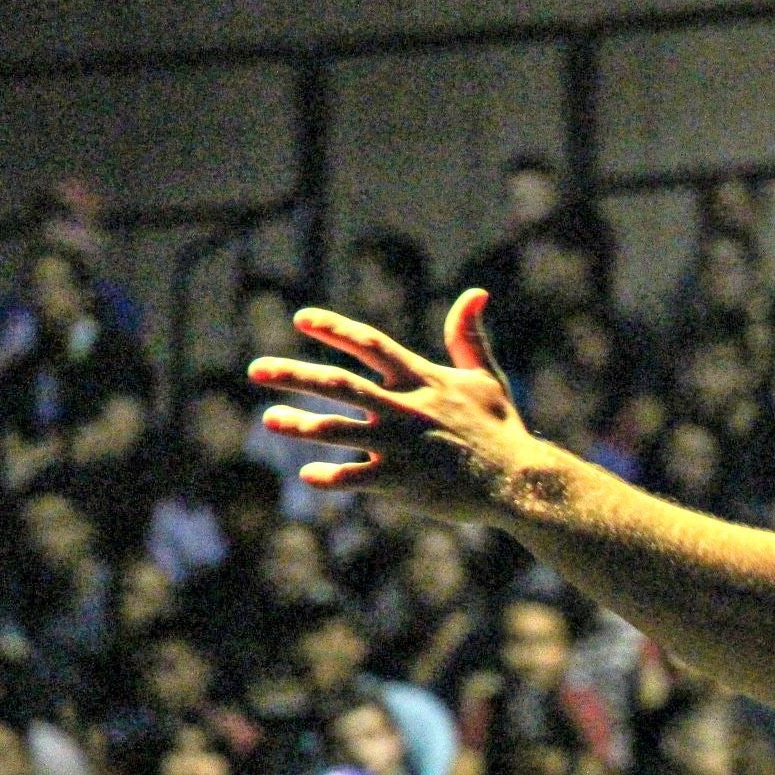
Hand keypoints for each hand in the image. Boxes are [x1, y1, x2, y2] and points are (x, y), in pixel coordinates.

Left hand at [249, 289, 540, 525]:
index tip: (301, 317)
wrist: (519, 481)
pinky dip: (330, 477)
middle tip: (255, 368)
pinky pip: (354, 478)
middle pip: (339, 384)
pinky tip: (308, 475)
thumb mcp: (486, 378)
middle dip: (294, 374)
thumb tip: (476, 291)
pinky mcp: (401, 482)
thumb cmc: (502, 430)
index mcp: (423, 380)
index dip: (336, 329)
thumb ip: (468, 337)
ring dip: (300, 424)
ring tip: (270, 420)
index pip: (371, 344)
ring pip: (337, 430)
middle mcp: (406, 408)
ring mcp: (401, 446)